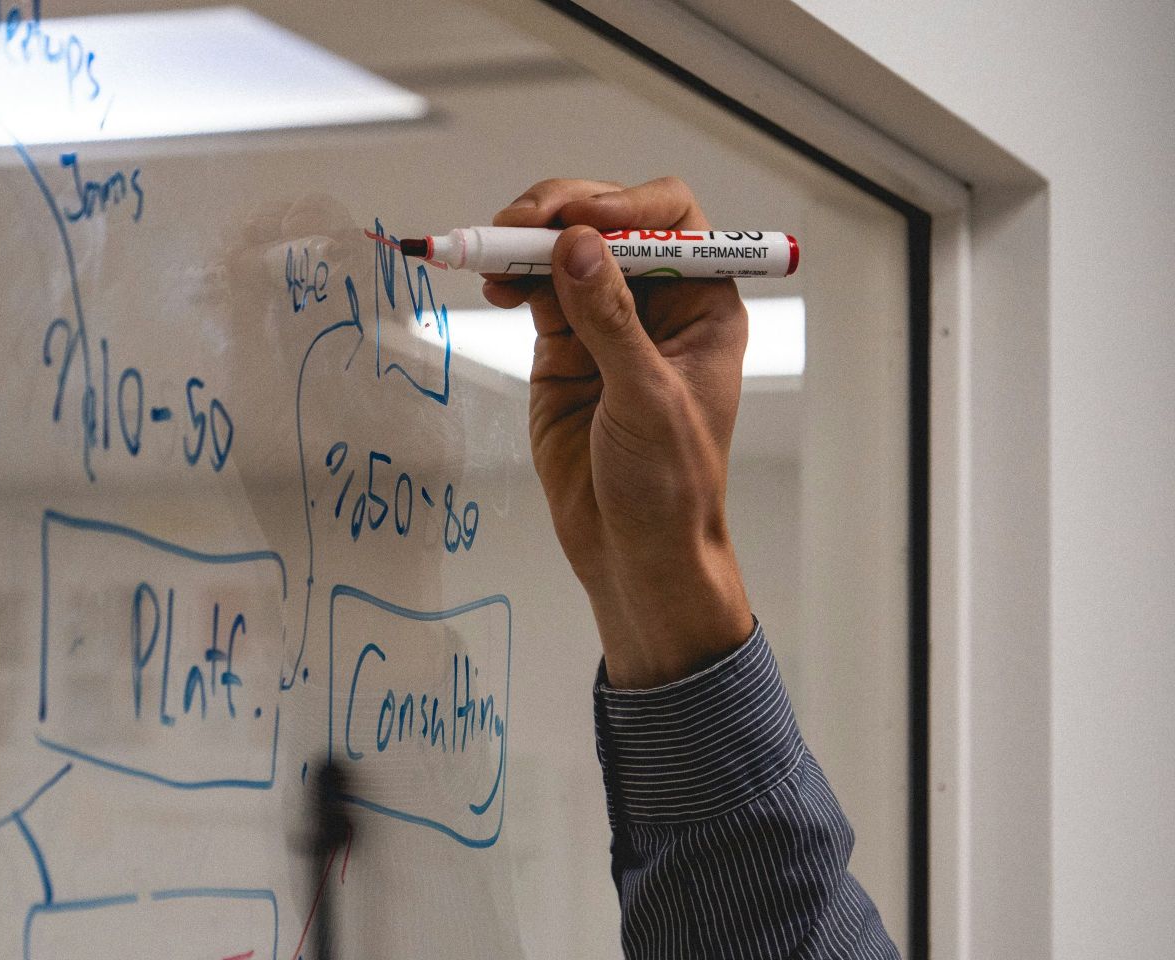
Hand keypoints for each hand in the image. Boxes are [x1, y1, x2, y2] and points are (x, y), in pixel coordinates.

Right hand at [483, 177, 753, 688]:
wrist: (634, 553)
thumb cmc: (669, 487)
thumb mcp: (646, 400)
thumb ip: (610, 321)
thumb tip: (578, 246)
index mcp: (702, 306)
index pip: (670, 219)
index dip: (625, 204)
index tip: (578, 219)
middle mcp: (656, 306)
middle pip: (608, 224)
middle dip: (562, 214)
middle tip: (517, 226)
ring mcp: (605, 325)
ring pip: (564, 253)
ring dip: (527, 244)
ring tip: (492, 254)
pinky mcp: (564, 351)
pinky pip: (535, 294)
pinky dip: (512, 279)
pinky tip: (494, 285)